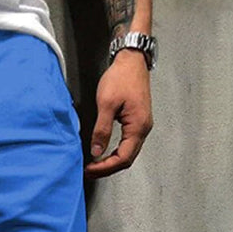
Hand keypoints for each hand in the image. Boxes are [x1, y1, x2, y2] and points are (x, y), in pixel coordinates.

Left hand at [84, 49, 153, 178]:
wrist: (131, 59)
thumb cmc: (122, 76)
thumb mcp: (106, 104)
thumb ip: (101, 130)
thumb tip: (96, 151)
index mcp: (138, 126)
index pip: (123, 157)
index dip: (105, 167)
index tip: (90, 169)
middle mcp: (143, 128)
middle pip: (127, 159)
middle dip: (107, 168)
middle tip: (89, 172)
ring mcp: (141, 125)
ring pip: (127, 153)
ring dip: (111, 162)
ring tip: (94, 166)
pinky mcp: (136, 121)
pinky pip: (127, 144)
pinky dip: (114, 153)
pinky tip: (103, 153)